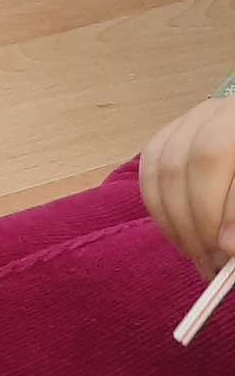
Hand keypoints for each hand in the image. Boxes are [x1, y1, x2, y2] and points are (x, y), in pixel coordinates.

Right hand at [141, 97, 234, 279]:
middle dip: (200, 218)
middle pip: (198, 160)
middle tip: (212, 261)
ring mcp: (193, 118)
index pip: (222, 159)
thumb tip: (227, 246)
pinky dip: (157, 205)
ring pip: (166, 164)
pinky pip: (149, 166)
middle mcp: (221, 113)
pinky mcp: (171, 131)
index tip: (229, 252)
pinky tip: (176, 233)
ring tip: (196, 255)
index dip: (227, 210)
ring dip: (175, 219)